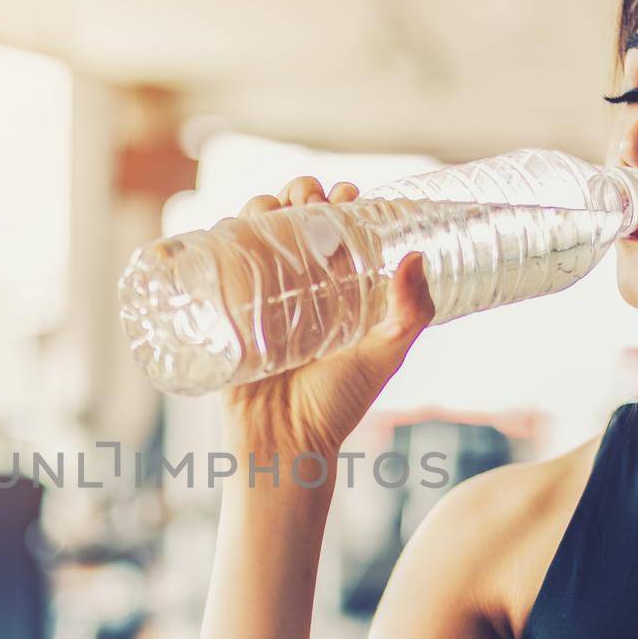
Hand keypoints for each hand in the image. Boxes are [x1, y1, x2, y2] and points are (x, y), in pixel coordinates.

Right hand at [218, 176, 434, 461]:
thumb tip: (417, 256)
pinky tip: (233, 225)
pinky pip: (220, 265)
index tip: (350, 194)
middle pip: (295, 222)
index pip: (340, 232)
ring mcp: (261, 298)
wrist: (282, 444)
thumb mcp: (385, 356)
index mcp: (339, 291)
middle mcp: (300, 288)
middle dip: (300, 194)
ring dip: (261, 206)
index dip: (344, 203)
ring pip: (256, 233)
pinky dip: (222, 236)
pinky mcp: (227, 312)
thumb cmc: (337, 406)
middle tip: (308, 196)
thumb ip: (411, 313)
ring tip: (273, 208)